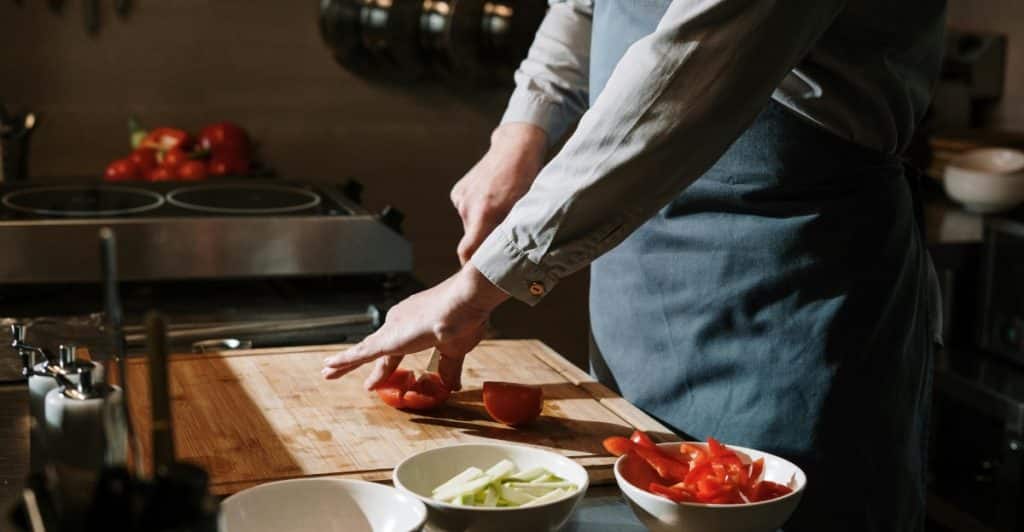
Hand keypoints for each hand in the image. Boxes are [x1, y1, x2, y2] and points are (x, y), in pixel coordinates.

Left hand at [321, 265, 509, 390]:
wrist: (464, 303)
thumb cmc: (464, 320)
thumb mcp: (455, 350)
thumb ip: (449, 369)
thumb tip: (451, 386)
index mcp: (414, 324)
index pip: (396, 349)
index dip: (387, 366)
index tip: (378, 376)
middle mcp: (399, 322)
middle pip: (374, 348)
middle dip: (357, 359)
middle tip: (338, 368)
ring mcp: (392, 329)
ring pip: (363, 349)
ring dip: (345, 362)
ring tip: (327, 371)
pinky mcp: (387, 339)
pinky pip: (360, 352)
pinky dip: (345, 360)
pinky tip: (330, 366)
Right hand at [451, 123, 546, 264]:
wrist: (516, 146)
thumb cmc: (527, 179)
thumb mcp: (525, 209)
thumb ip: (514, 234)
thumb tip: (514, 261)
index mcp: (485, 213)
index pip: (467, 253)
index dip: (472, 267)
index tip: (481, 273)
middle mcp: (468, 207)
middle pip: (471, 240)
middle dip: (483, 245)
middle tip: (500, 246)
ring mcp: (461, 198)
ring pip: (471, 225)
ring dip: (483, 225)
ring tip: (501, 214)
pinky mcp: (458, 191)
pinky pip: (468, 211)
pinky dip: (478, 212)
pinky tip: (493, 200)